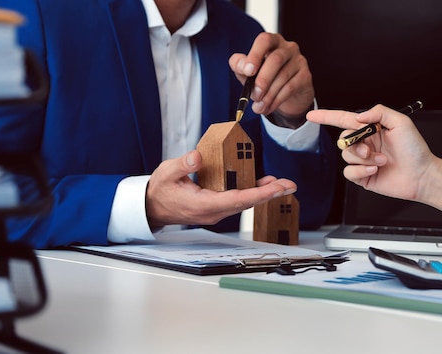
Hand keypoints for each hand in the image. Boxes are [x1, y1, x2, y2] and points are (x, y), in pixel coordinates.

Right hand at [145, 150, 296, 227]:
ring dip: (264, 192)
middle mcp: (214, 212)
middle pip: (247, 203)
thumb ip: (182, 165)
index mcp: (203, 205)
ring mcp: (217, 211)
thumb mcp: (166, 173)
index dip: (258, 193)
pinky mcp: (218, 206)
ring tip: (283, 183)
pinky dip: (254, 191)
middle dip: (270, 193)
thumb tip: (198, 156)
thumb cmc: (161, 190)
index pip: (236, 200)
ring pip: (245, 202)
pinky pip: (239, 200)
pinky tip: (265, 183)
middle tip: (289, 185)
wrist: (153, 206)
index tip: (275, 188)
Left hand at [229, 32, 314, 124]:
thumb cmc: (265, 78)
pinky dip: (276, 100)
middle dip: (262, 80)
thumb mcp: (248, 72)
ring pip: (283, 76)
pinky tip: (268, 107)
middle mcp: (287, 47)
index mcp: (271, 42)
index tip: (248, 71)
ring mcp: (299, 60)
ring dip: (268, 95)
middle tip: (254, 95)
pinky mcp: (306, 75)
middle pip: (275, 59)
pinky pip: (290, 87)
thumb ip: (240, 66)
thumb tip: (242, 67)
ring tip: (259, 107)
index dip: (255, 55)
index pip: (264, 40)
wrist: (287, 94)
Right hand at [306, 104, 434, 201]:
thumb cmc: (415, 150)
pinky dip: (361, 170)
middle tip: (370, 150)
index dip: (326, 117)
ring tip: (381, 161)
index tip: (311, 115)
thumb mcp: (401, 122)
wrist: (422, 176)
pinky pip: (349, 172)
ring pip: (346, 155)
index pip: (343, 119)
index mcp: (371, 129)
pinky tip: (376, 170)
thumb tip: (359, 117)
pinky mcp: (362, 176)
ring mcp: (362, 161)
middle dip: (354, 144)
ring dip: (363, 159)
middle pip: (343, 138)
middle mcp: (365, 143)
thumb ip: (379, 112)